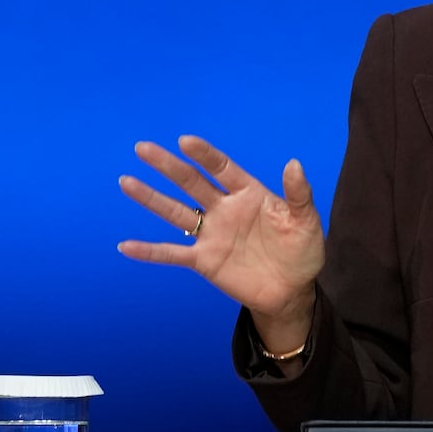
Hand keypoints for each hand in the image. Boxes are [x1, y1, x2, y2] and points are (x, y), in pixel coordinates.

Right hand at [118, 136, 324, 338]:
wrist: (293, 290)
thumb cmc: (302, 251)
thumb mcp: (307, 221)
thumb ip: (299, 194)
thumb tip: (294, 164)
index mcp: (249, 194)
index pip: (223, 168)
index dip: (205, 155)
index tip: (185, 141)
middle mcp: (225, 209)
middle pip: (191, 182)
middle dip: (168, 166)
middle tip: (143, 148)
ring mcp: (212, 234)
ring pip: (176, 212)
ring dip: (151, 198)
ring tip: (126, 181)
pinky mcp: (204, 260)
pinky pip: (172, 253)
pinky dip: (149, 251)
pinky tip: (126, 246)